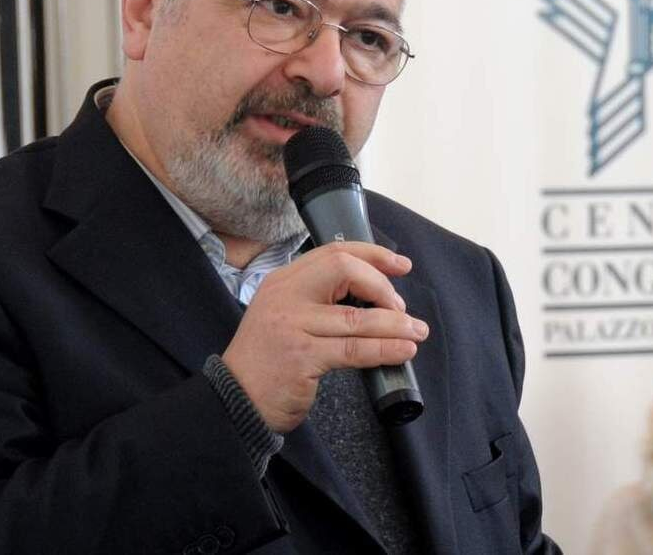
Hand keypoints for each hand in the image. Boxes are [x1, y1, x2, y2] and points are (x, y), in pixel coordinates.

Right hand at [221, 242, 428, 432]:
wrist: (235, 400)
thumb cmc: (267, 359)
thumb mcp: (284, 314)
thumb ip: (316, 298)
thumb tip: (373, 294)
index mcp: (283, 280)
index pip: (333, 251)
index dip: (372, 254)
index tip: (400, 265)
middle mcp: (286, 296)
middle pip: (344, 270)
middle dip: (382, 285)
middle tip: (400, 306)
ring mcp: (293, 326)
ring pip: (357, 317)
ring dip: (395, 323)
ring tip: (417, 331)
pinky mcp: (302, 357)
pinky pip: (354, 350)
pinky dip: (385, 349)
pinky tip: (403, 350)